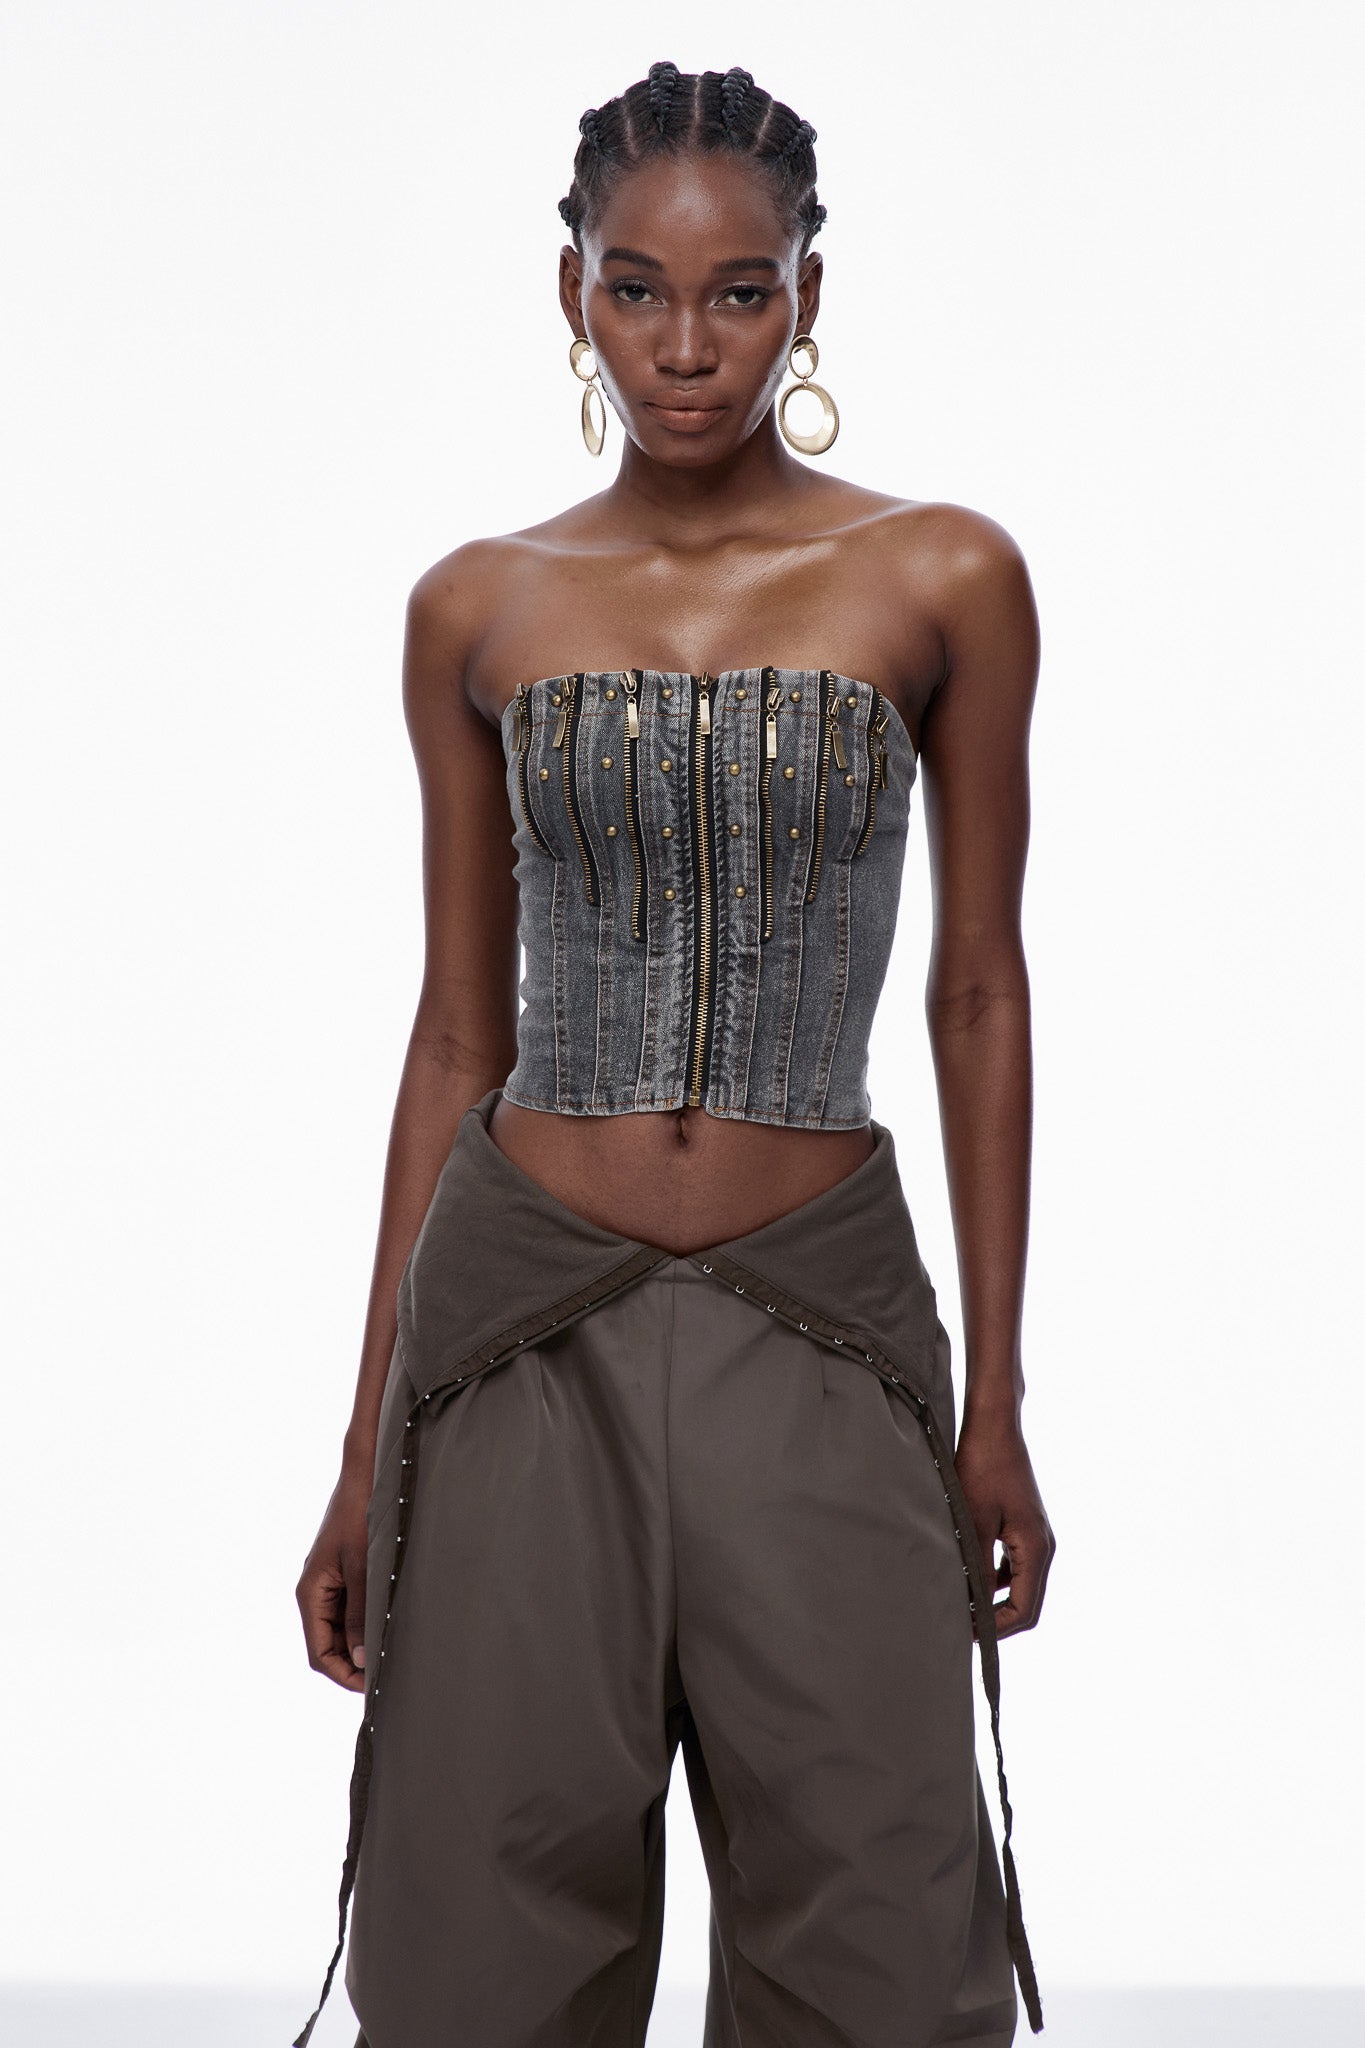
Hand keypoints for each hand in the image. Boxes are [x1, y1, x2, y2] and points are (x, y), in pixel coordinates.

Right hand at [296, 1467, 371, 1691]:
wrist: (366, 1475)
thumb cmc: (361, 1517)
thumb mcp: (363, 1569)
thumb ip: (362, 1614)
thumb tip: (361, 1658)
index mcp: (311, 1593)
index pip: (319, 1652)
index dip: (343, 1674)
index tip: (372, 1686)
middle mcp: (316, 1591)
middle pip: (329, 1645)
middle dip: (354, 1663)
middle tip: (387, 1674)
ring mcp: (329, 1582)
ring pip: (341, 1629)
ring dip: (361, 1643)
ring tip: (392, 1653)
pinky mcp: (344, 1571)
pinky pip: (351, 1608)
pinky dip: (366, 1622)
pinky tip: (389, 1625)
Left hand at [953, 1416, 1054, 1639]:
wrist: (994, 1425)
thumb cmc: (981, 1466)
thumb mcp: (972, 1519)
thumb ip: (973, 1563)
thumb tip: (966, 1604)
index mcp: (1035, 1547)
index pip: (1024, 1608)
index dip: (997, 1629)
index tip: (967, 1635)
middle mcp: (1042, 1545)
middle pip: (1026, 1601)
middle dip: (996, 1619)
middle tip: (960, 1628)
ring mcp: (1035, 1535)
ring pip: (1018, 1584)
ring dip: (993, 1599)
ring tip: (960, 1606)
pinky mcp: (1023, 1525)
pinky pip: (1012, 1564)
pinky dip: (992, 1577)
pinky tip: (966, 1575)